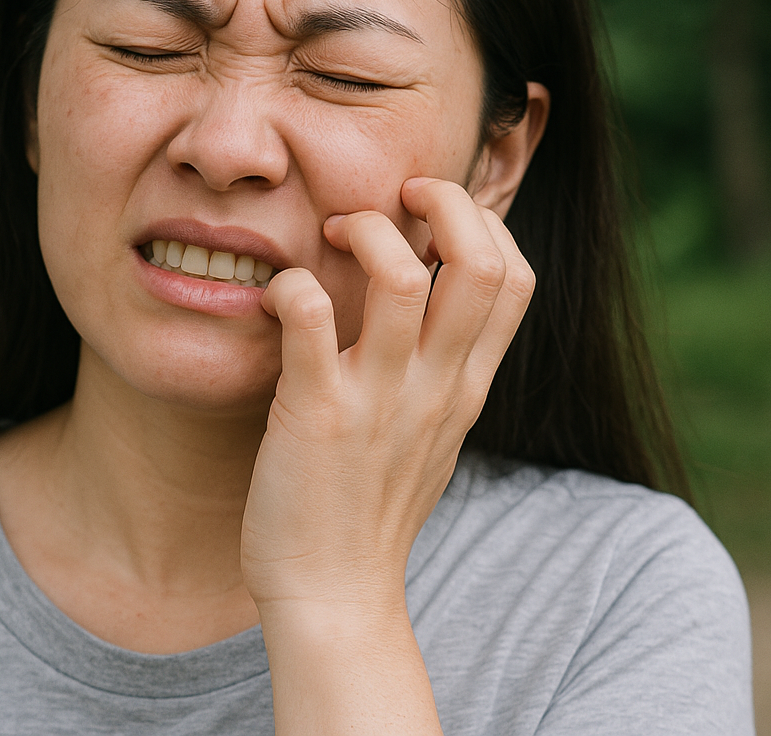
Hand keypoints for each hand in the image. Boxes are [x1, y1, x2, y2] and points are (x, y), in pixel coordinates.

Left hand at [240, 178, 535, 613]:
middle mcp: (437, 385)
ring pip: (403, 280)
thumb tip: (431, 298)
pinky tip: (275, 295)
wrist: (335, 595)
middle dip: (444, 202)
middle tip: (397, 196)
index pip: (515, 278)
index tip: (437, 213)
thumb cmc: (375, 504)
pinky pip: (312, 320)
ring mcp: (380, 399)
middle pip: (481, 263)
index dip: (485, 223)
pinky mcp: (318, 414)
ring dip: (368, 234)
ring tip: (334, 233)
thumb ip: (444, 367)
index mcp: (466, 385)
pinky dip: (292, 287)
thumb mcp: (434, 431)